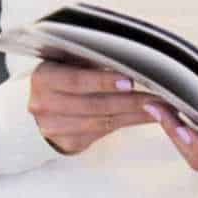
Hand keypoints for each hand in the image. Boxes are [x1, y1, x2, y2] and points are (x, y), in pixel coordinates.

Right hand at [28, 63, 160, 154]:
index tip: (129, 80)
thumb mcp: (65, 60)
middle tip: (156, 97)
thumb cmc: (58, 75)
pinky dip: (128, 123)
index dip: (102, 81)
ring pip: (102, 122)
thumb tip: (125, 55)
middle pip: (93, 105)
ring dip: (134, 114)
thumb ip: (87, 59)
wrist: (39, 106)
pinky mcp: (68, 142)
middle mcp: (44, 105)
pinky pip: (104, 133)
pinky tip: (146, 116)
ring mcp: (54, 128)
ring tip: (158, 107)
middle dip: (128, 101)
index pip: (75, 80)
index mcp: (43, 79)